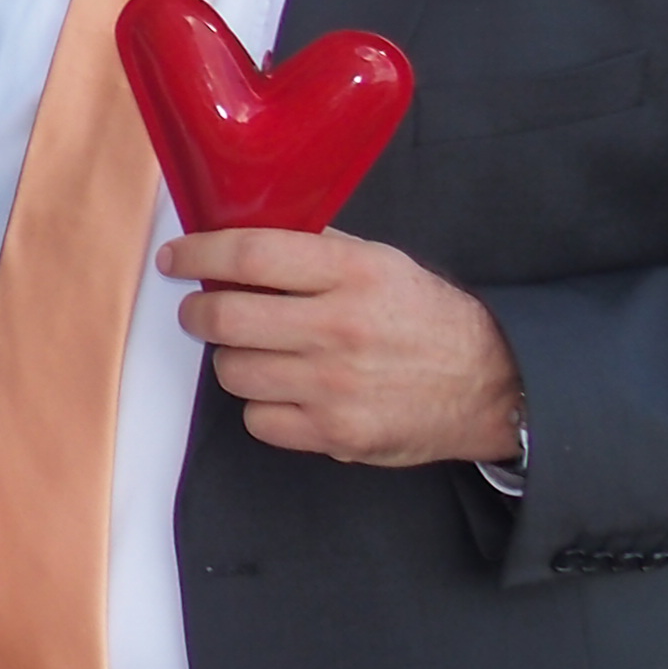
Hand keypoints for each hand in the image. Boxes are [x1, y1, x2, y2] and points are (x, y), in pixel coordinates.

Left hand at [162, 229, 524, 468]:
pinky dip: (261, 406)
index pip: (250, 253)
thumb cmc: (425, 319)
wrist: (492, 386)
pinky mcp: (336, 434)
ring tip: (258, 352)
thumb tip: (239, 234)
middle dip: (197, 313)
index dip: (198, 253)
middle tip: (201, 310)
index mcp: (353, 273)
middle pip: (226, 317)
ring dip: (233, 359)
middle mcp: (340, 328)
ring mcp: (335, 386)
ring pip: (233, 371)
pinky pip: (258, 420)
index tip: (175, 257)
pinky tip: (285, 391)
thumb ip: (314, 249)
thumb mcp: (381, 262)